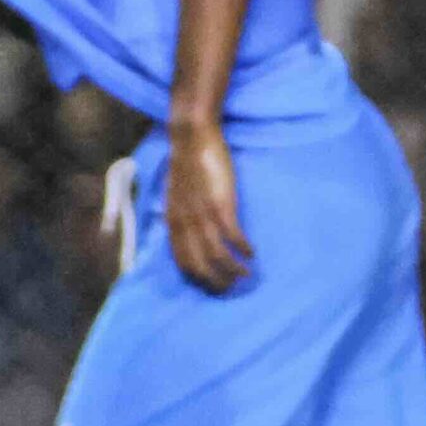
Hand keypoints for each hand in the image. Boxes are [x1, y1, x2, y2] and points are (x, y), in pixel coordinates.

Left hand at [165, 119, 253, 291]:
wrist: (192, 137)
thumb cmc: (186, 163)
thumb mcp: (175, 195)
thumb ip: (180, 214)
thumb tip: (185, 231)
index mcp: (173, 222)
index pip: (183, 262)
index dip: (199, 279)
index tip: (213, 287)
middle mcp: (185, 224)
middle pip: (200, 265)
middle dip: (216, 282)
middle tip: (232, 288)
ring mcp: (203, 215)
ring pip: (217, 255)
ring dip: (233, 270)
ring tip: (246, 275)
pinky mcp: (221, 204)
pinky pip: (234, 236)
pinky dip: (243, 248)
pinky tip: (252, 253)